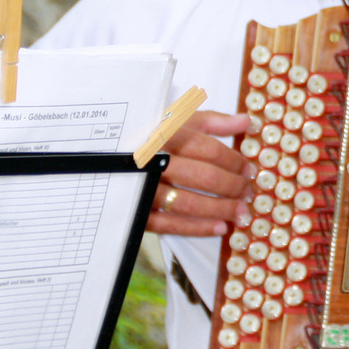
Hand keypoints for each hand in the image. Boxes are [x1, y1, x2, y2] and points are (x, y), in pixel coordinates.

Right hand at [146, 110, 253, 236]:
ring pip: (190, 202)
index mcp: (166, 135)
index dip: (234, 162)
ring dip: (221, 210)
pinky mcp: (136, 210)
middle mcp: (155, 162)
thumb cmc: (147, 135)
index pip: (209, 150)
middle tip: (248, 193)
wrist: (98, 155)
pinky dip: (198, 228)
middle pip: (204, 177)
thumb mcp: (176, 120)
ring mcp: (144, 188)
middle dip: (232, 187)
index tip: (249, 171)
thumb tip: (246, 121)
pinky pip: (170, 224)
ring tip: (241, 213)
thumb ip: (212, 121)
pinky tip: (220, 228)